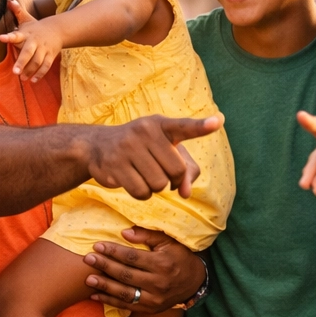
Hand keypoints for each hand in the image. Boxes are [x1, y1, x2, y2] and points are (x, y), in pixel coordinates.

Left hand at [0, 0, 61, 81]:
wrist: (57, 30)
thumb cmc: (36, 27)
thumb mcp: (27, 19)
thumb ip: (17, 12)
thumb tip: (9, 1)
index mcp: (27, 33)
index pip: (17, 35)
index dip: (9, 36)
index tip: (1, 38)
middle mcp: (35, 42)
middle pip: (29, 52)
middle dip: (22, 62)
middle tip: (14, 72)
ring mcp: (44, 49)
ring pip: (38, 61)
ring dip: (30, 70)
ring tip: (22, 78)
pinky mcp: (51, 56)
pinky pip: (46, 66)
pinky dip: (40, 74)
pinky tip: (33, 81)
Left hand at [83, 227, 204, 314]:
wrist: (194, 282)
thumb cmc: (179, 257)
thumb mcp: (168, 242)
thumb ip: (147, 236)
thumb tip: (124, 232)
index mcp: (162, 264)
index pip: (132, 257)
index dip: (113, 251)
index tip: (98, 246)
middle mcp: (158, 283)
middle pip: (126, 275)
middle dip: (105, 266)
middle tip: (88, 259)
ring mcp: (154, 299)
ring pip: (125, 293)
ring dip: (104, 286)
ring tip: (88, 279)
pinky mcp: (150, 309)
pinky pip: (127, 306)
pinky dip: (110, 301)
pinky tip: (95, 296)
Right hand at [85, 115, 220, 198]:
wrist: (98, 146)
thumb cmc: (141, 148)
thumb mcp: (164, 150)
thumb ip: (186, 169)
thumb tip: (186, 193)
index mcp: (160, 125)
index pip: (184, 127)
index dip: (201, 126)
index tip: (218, 122)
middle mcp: (144, 132)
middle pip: (175, 171)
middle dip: (171, 179)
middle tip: (159, 172)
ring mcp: (127, 147)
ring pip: (158, 185)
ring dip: (154, 187)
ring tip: (143, 174)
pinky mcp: (114, 165)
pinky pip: (141, 193)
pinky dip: (141, 194)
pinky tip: (132, 181)